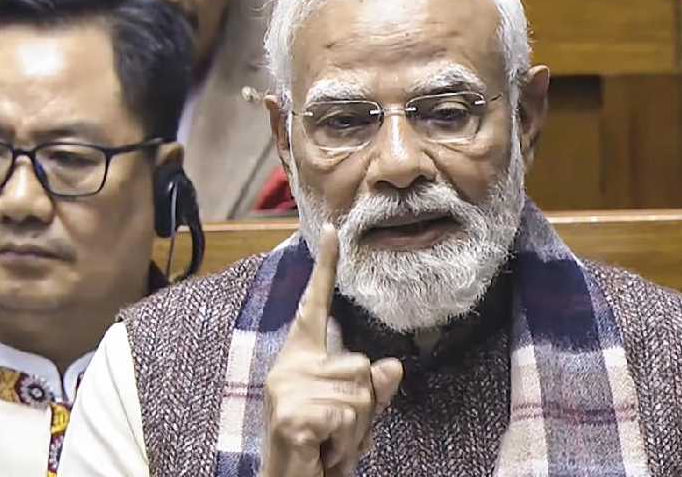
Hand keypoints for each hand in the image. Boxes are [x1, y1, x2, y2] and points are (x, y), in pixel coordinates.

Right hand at [261, 225, 402, 476]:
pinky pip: (350, 417)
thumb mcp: (355, 417)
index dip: (326, 268)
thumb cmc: (321, 450)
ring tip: (330, 445)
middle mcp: (291, 365)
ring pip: (362, 393)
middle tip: (338, 435)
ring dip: (357, 430)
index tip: (335, 229)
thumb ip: (374, 391)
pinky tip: (323, 453)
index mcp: (301, 358)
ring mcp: (289, 387)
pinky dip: (347, 444)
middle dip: (365, 408)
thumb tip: (393, 365)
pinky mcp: (293, 413)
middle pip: (363, 365)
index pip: (316, 306)